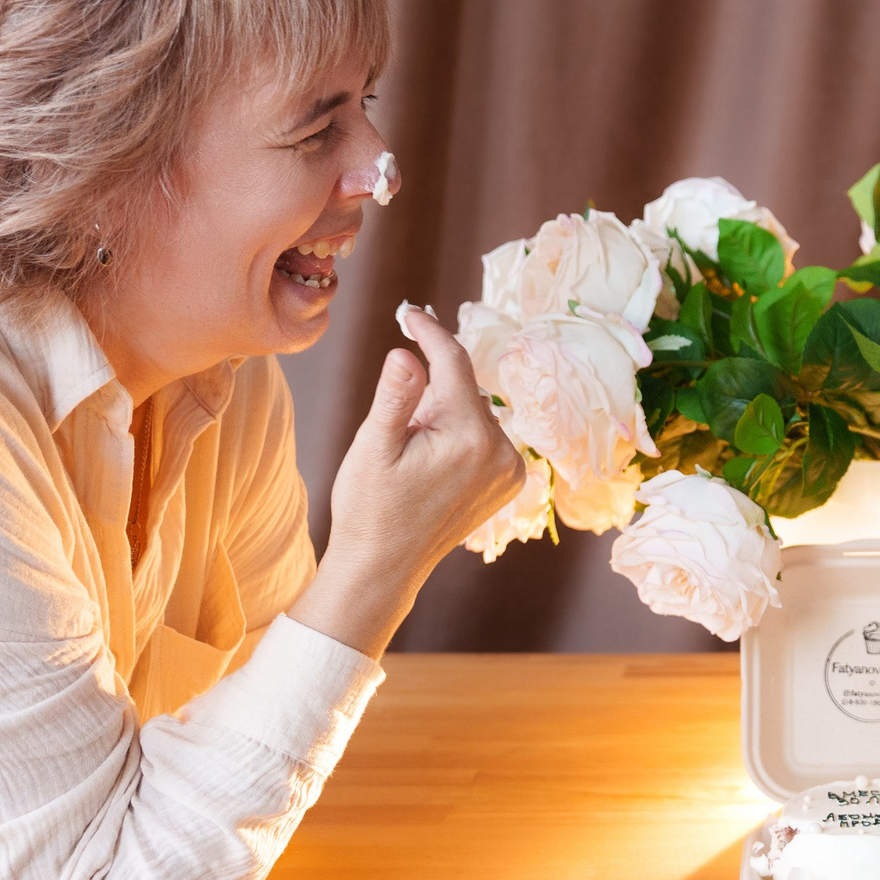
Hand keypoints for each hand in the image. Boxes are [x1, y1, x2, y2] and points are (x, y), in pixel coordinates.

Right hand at [296, 307, 526, 656]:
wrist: (384, 568)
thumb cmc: (370, 509)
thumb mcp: (372, 448)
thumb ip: (394, 396)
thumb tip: (406, 353)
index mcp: (469, 437)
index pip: (453, 363)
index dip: (429, 332)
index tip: (408, 311)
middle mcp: (501, 451)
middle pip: (461, 389)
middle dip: (427, 391)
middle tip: (395, 429)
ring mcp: (510, 469)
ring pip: (471, 412)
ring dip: (441, 415)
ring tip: (410, 456)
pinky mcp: (509, 481)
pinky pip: (482, 436)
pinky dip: (458, 434)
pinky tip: (430, 465)